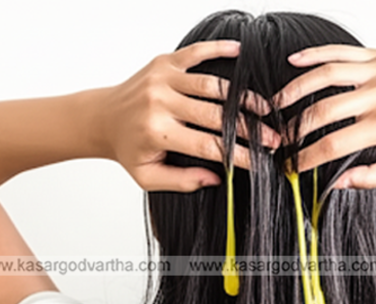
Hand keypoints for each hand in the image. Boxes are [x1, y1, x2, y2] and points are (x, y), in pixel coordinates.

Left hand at [100, 40, 279, 191]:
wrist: (101, 118)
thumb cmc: (128, 149)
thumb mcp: (148, 177)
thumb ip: (182, 181)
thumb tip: (217, 179)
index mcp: (158, 133)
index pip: (209, 146)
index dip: (240, 155)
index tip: (262, 161)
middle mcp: (160, 103)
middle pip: (217, 115)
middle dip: (250, 129)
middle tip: (274, 138)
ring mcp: (162, 79)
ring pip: (213, 86)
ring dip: (243, 96)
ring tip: (265, 108)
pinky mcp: (163, 62)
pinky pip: (195, 52)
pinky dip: (219, 49)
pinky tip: (240, 52)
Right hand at [273, 45, 375, 188]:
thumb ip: (370, 177)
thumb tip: (336, 184)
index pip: (332, 145)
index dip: (305, 158)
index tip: (291, 165)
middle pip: (322, 111)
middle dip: (294, 127)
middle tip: (279, 137)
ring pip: (325, 75)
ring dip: (296, 88)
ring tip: (277, 101)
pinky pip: (340, 52)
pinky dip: (314, 55)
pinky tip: (295, 62)